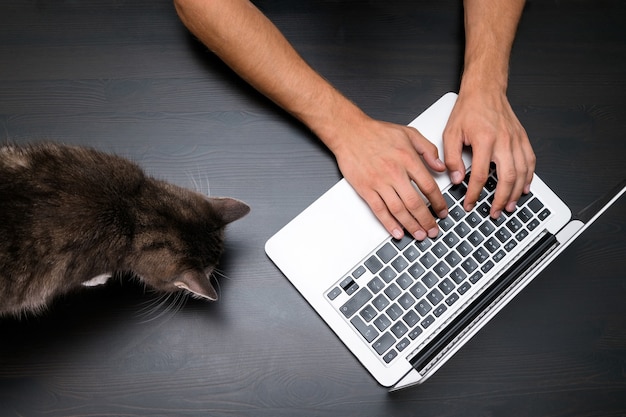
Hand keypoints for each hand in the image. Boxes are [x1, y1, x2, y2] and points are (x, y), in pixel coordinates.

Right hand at [331, 115, 448, 240]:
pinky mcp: (365, 188)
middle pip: (415, 203)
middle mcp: (394, 172)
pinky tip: (397, 232)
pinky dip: (389, 224)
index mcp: (407, 159)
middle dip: (427, 220)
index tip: (442, 211)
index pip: (429, 186)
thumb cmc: (376, 132)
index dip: (438, 202)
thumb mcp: (409, 133)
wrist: (349, 132)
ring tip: (419, 235)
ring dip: (411, 225)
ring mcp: (378, 182)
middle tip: (433, 230)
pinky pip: (379, 210)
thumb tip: (441, 167)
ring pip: (398, 210)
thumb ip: (428, 149)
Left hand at [443, 90, 534, 217]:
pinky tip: (524, 188)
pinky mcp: (523, 138)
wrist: (485, 90)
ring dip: (516, 192)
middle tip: (494, 212)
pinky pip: (530, 161)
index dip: (474, 193)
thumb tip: (456, 178)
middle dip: (500, 199)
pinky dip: (529, 177)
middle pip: (507, 178)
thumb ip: (451, 157)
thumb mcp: (451, 133)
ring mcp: (516, 140)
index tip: (470, 204)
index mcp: (484, 140)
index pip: (480, 175)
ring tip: (508, 206)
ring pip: (522, 172)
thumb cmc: (468, 110)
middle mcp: (504, 141)